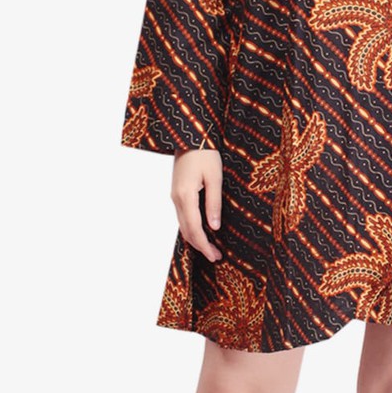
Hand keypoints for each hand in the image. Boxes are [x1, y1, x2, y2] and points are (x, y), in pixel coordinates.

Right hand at [171, 147, 223, 261]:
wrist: (190, 135)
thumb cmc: (205, 153)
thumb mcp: (215, 177)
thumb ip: (214, 202)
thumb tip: (214, 227)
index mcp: (186, 195)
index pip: (194, 229)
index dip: (205, 245)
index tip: (215, 256)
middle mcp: (176, 198)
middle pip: (186, 230)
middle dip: (200, 246)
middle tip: (216, 257)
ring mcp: (175, 195)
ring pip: (183, 224)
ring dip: (195, 238)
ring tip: (211, 248)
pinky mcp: (177, 192)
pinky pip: (183, 216)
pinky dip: (191, 227)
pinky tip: (202, 230)